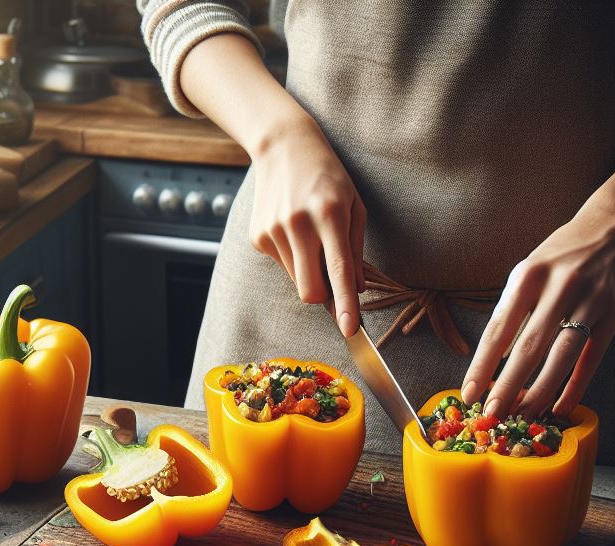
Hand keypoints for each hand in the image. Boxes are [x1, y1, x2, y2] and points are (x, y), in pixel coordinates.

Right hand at [249, 119, 365, 337]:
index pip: (339, 270)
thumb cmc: (327, 176)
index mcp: (330, 214)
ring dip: (307, 269)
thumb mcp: (354, 205)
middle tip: (330, 281)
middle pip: (309, 290)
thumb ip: (356, 250)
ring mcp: (274, 231)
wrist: (283, 145)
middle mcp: (299, 223)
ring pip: (296, 280)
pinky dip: (292, 258)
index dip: (345, 304)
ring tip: (309, 236)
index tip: (350, 329)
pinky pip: (282, 265)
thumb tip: (356, 290)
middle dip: (322, 297)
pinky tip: (292, 230)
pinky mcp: (258, 236)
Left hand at [461, 210, 614, 419]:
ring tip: (524, 415)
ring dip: (541, 391)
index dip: (482, 366)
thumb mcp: (528, 273)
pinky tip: (560, 406)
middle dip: (509, 385)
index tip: (469, 394)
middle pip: (529, 347)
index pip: (498, 330)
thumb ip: (512, 314)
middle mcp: (559, 286)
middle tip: (493, 414)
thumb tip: (494, 362)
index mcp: (528, 277)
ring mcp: (591, 299)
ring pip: (563, 355)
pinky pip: (592, 357)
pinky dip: (576, 385)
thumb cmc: (561, 257)